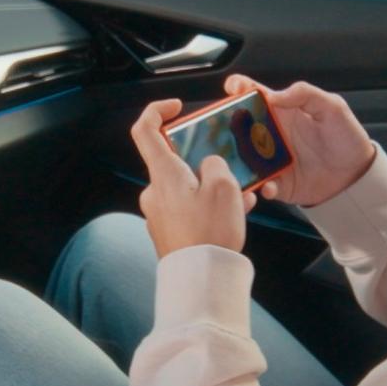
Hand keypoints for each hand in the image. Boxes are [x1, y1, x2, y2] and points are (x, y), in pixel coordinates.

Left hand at [131, 99, 256, 257]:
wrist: (201, 279)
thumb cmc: (209, 233)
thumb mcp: (224, 187)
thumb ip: (216, 164)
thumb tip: (209, 165)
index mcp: (163, 174)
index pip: (144, 129)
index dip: (157, 110)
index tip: (176, 107)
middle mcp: (155, 192)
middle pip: (176, 162)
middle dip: (205, 162)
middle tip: (230, 169)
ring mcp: (160, 213)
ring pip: (188, 187)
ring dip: (214, 188)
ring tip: (242, 198)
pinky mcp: (169, 232)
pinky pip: (190, 209)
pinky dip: (210, 207)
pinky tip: (235, 215)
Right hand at [223, 75, 375, 206]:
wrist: (357, 174)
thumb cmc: (345, 136)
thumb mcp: (332, 106)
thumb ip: (305, 94)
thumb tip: (274, 94)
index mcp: (281, 111)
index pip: (254, 95)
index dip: (240, 88)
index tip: (232, 87)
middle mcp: (270, 134)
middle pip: (239, 127)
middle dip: (226, 126)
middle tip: (221, 128)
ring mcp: (271, 160)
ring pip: (242, 158)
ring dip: (236, 160)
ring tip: (235, 163)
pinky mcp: (277, 183)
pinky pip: (260, 185)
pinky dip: (260, 186)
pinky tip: (269, 185)